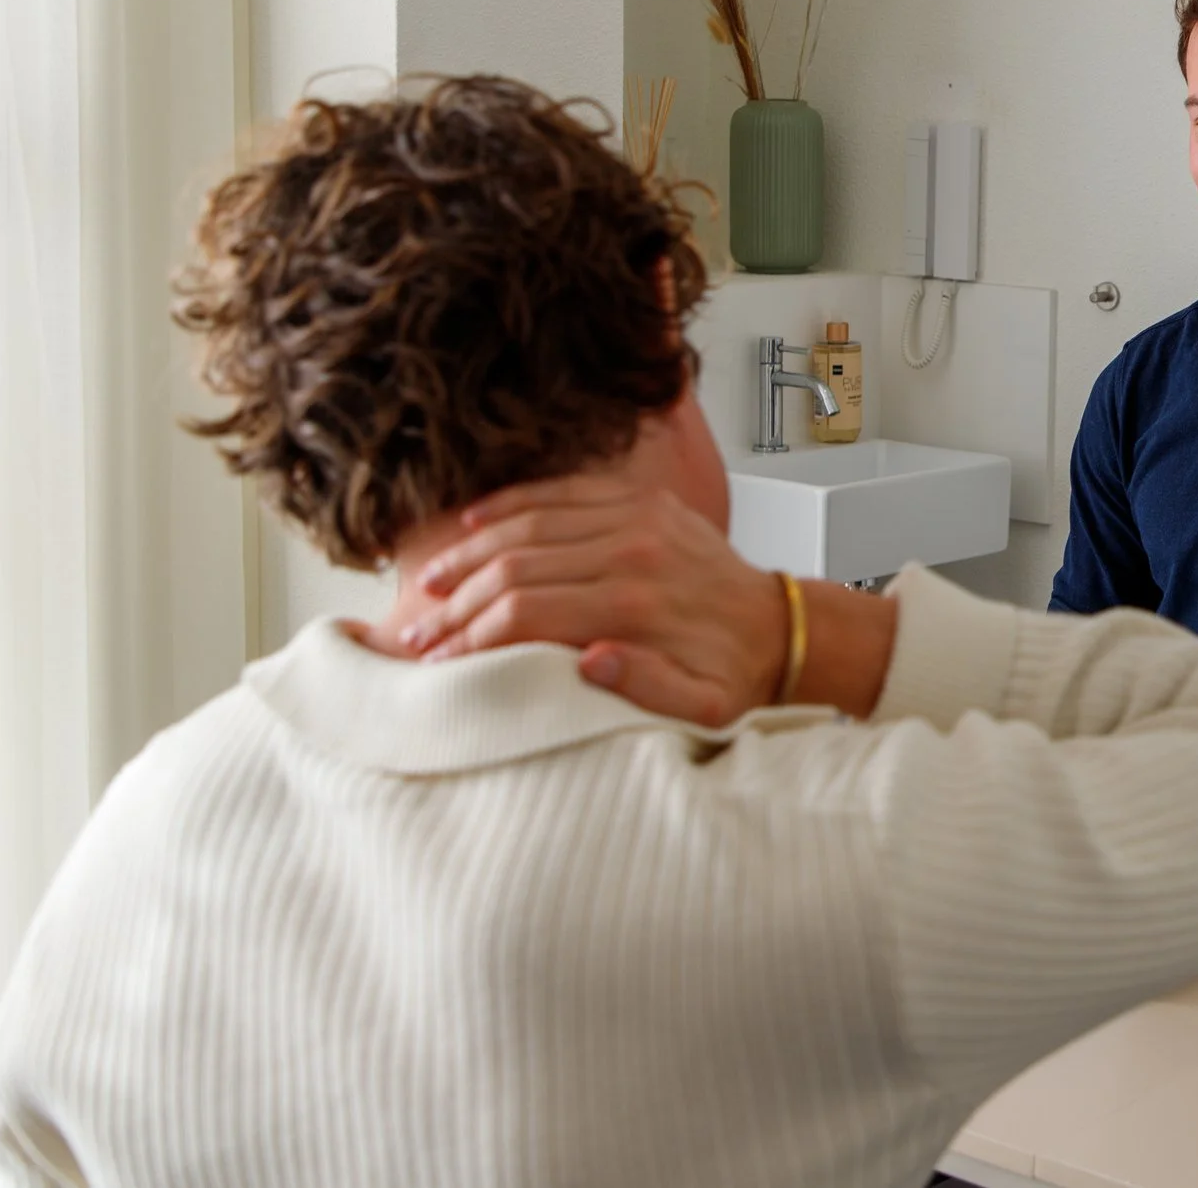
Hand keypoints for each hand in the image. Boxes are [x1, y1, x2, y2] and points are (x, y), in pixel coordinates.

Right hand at [404, 473, 787, 726]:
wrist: (779, 625)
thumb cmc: (733, 673)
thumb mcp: (704, 706)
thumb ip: (648, 688)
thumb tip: (588, 662)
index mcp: (639, 606)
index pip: (527, 612)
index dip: (472, 636)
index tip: (436, 660)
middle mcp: (634, 552)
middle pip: (518, 567)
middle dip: (458, 602)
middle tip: (418, 630)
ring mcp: (639, 517)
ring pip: (532, 523)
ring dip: (473, 552)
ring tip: (431, 583)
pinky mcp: (644, 500)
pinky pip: (566, 492)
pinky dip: (515, 504)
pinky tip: (475, 522)